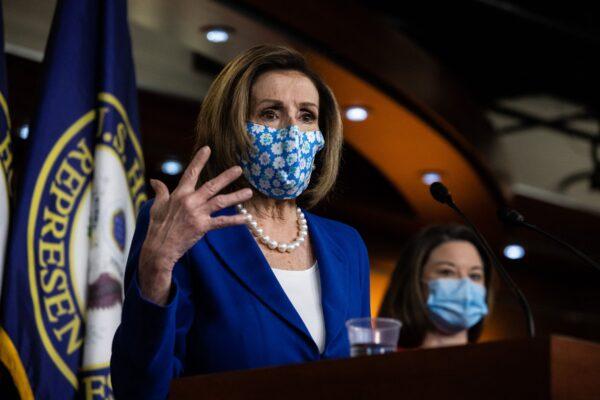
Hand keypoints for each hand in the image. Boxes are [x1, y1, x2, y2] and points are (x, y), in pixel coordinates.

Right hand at [138, 146, 251, 304]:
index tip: (207, 149)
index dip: (199, 160)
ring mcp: (197, 214)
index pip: (191, 173)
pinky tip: (246, 218)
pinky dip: (234, 220)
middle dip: (226, 177)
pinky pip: (221, 222)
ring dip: (236, 196)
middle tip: (239, 169)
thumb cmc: (157, 227)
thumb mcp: (156, 206)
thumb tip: (154, 180)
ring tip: (249, 192)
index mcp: (179, 194)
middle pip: (211, 185)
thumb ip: (160, 191)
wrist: (159, 248)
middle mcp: (190, 201)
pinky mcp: (202, 227)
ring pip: (220, 201)